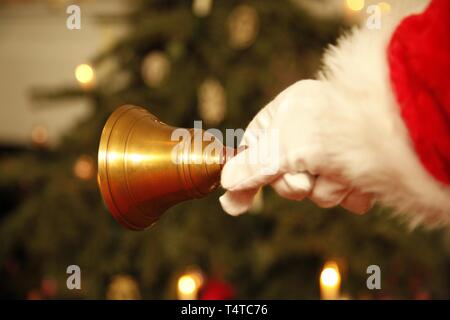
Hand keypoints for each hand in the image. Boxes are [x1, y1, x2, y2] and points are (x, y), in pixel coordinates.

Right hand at [219, 80, 373, 215]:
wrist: (390, 133)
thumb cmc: (329, 128)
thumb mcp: (279, 147)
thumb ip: (250, 168)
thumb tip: (226, 184)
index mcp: (289, 111)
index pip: (255, 145)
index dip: (249, 172)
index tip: (238, 201)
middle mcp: (312, 129)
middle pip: (286, 174)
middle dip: (297, 183)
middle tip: (306, 178)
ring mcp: (337, 150)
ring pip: (315, 189)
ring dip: (326, 189)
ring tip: (340, 173)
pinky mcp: (361, 169)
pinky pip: (343, 194)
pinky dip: (348, 193)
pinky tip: (358, 182)